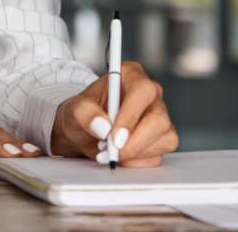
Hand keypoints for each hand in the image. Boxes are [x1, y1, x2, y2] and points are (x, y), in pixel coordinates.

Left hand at [50, 61, 177, 166]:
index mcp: (131, 76)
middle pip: (159, 120)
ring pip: (163, 140)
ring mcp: (160, 117)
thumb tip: (103, 127)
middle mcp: (151, 94)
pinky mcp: (162, 139)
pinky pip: (157, 156)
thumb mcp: (74, 109)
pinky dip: (135, 162)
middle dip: (134, 142)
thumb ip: (84, 113)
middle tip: (110, 151)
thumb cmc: (83, 114)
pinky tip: (120, 155)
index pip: (142, 91)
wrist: (84, 131)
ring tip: (108, 150)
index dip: (130, 115)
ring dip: (132, 153)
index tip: (114, 136)